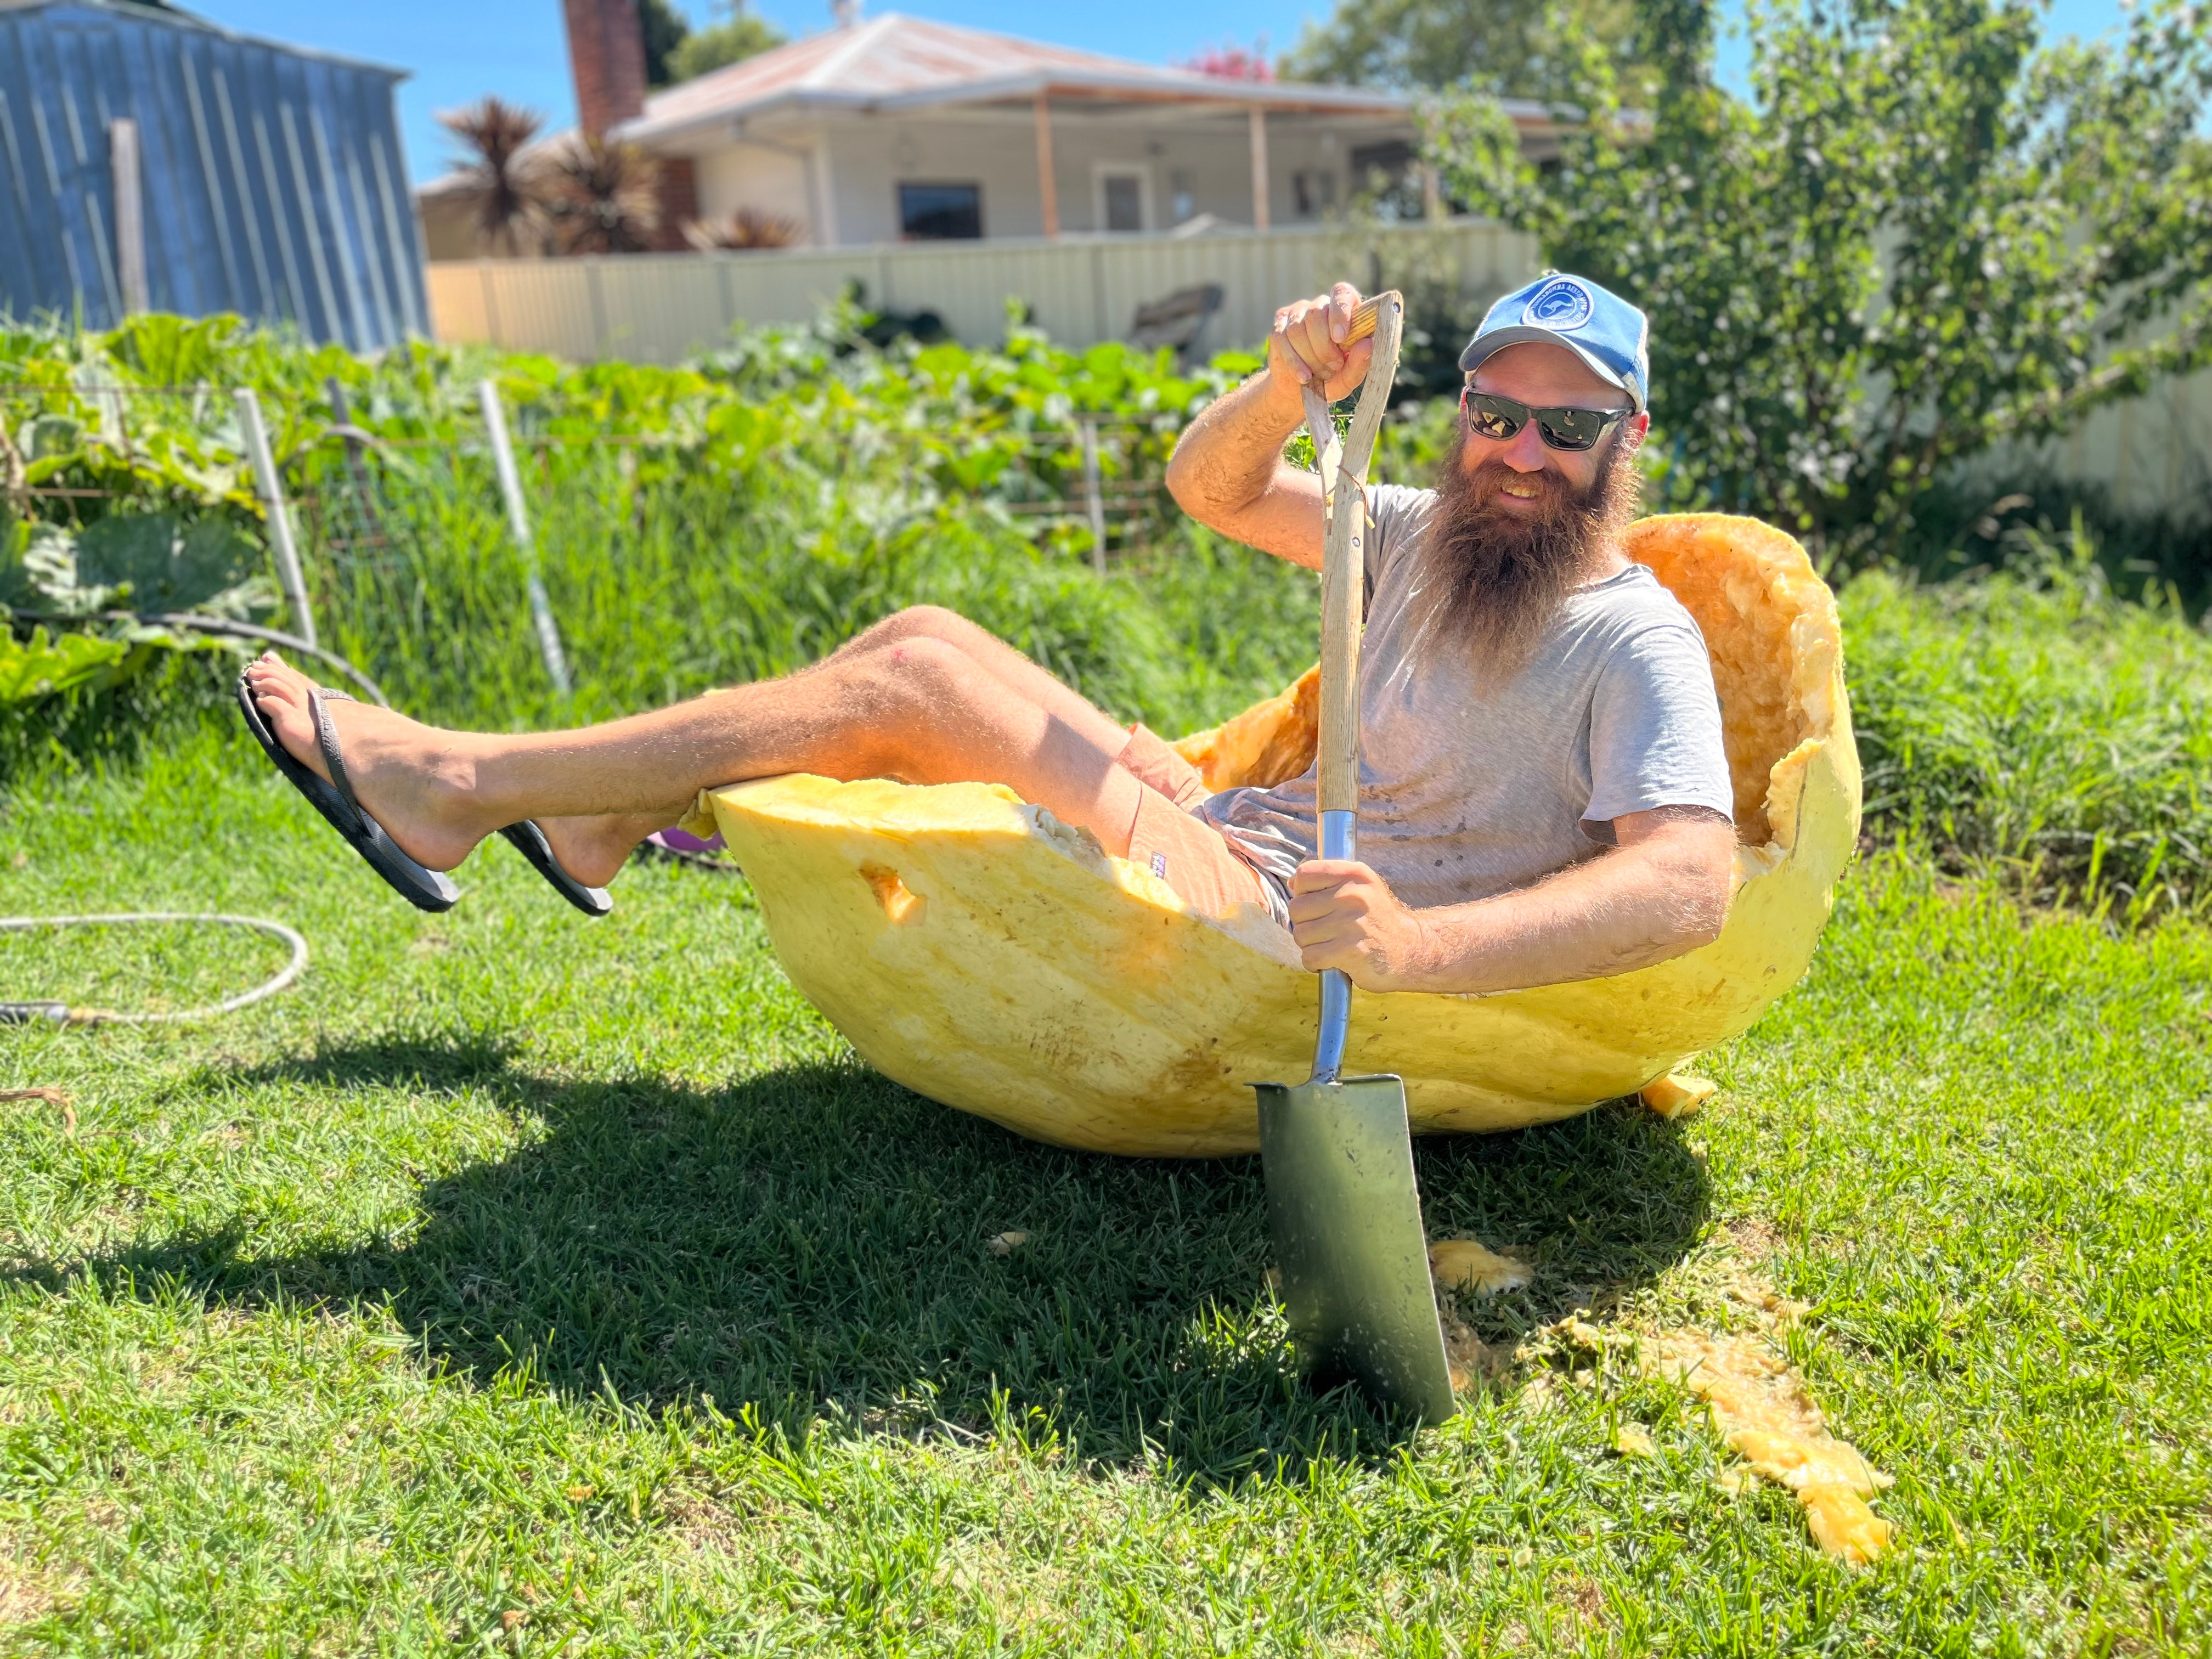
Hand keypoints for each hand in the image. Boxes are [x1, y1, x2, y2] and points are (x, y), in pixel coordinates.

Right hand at [1266, 284, 1372, 408]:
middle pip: (1316, 315)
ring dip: (1310, 357)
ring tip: (1319, 374)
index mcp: (1343, 311)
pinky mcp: (1278, 328)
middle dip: (1324, 347)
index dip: (1340, 312)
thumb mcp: (1349, 377)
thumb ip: (1360, 363)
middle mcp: (1319, 306)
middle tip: (1333, 367)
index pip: (1341, 293)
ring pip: (1298, 330)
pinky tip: (1304, 376)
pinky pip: (1282, 340)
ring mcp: (1296, 315)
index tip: (1340, 338)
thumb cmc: (1331, 379)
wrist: (1300, 391)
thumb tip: (1367, 343)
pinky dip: (1294, 362)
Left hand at [1287, 859, 1435, 990]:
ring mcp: (1352, 923)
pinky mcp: (1350, 951)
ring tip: (1332, 945)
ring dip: (1311, 945)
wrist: (1411, 952)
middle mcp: (1354, 894)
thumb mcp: (1361, 887)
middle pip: (1297, 908)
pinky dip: (1315, 963)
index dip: (1302, 892)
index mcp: (1354, 873)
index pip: (1304, 874)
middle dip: (1305, 923)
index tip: (1317, 905)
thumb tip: (1293, 881)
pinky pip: (1310, 957)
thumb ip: (1328, 879)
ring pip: (1300, 935)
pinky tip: (1332, 960)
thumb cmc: (1377, 920)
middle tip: (1326, 931)